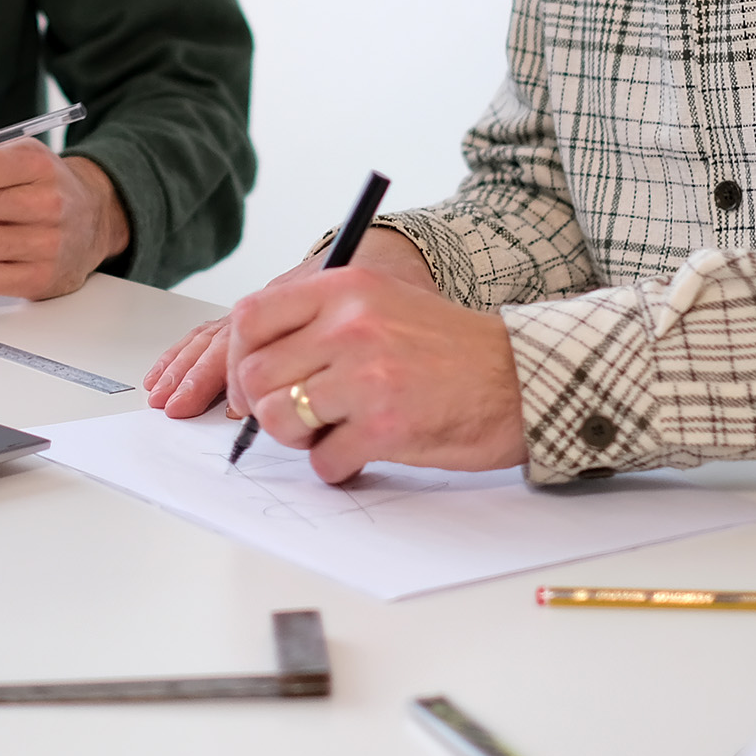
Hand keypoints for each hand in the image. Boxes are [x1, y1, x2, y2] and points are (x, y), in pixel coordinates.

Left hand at [226, 265, 526, 480]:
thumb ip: (319, 319)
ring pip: (280, 421)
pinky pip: (324, 462)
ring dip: (299, 439)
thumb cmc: (448, 346)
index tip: (247, 384)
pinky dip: (338, 467)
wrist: (518, 377)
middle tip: (298, 417)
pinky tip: (364, 452)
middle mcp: (350, 325)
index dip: (237, 359)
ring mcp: (367, 376)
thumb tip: (252, 362)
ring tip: (332, 433)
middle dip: (267, 407)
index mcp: (344, 288)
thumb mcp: (381, 302)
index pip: (250, 318)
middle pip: (255, 376)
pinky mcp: (386, 427)